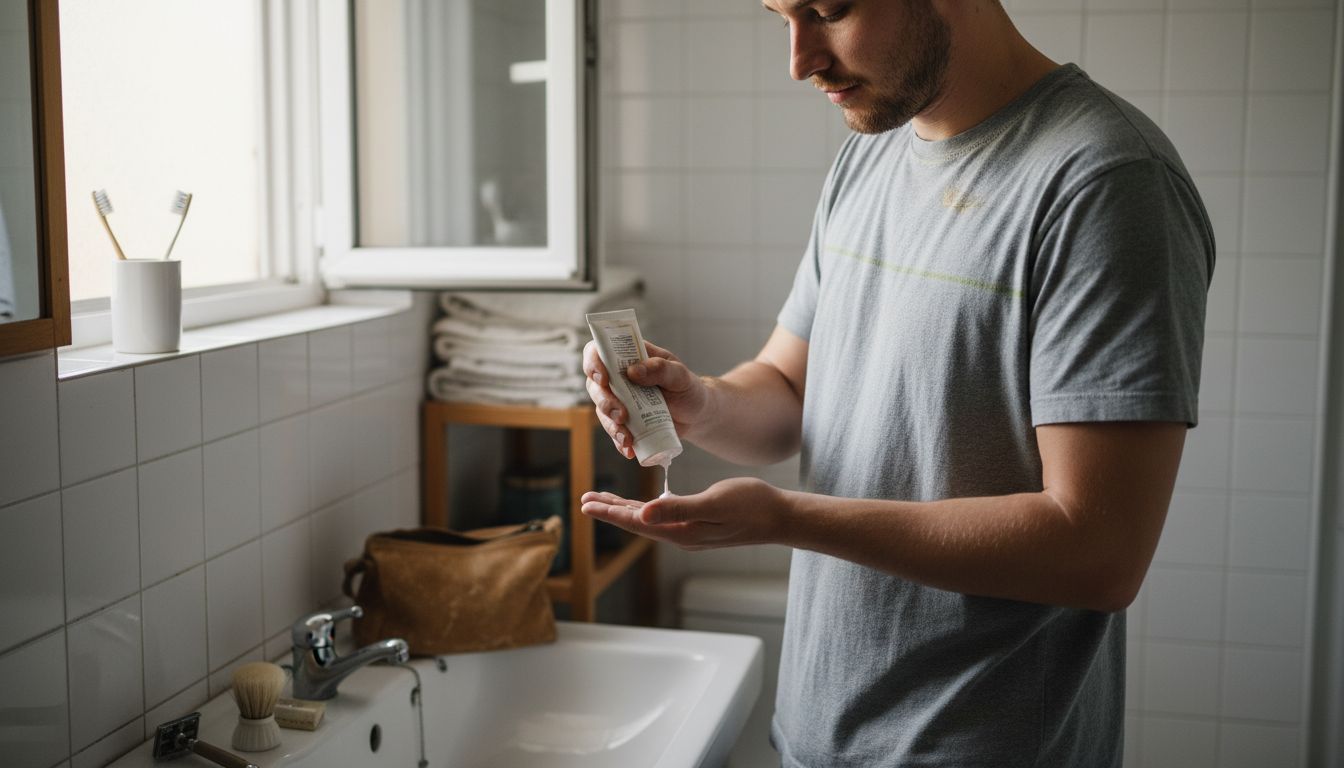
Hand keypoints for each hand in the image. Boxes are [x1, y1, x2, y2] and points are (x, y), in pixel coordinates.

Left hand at [580, 477, 786, 549]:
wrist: (779, 517)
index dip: (610, 513)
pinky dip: (645, 508)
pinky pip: (663, 516)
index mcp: (681, 532)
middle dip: (610, 511)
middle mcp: (681, 535)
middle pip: (637, 523)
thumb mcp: (713, 503)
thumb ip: (677, 508)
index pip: (636, 522)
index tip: (586, 504)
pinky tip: (641, 504)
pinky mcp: (698, 524)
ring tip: (603, 501)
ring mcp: (690, 532)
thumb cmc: (751, 505)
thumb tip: (643, 514)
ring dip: (624, 510)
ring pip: (648, 520)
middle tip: (585, 499)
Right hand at [582, 339, 709, 458]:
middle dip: (604, 401)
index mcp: (630, 358)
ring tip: (626, 437)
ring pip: (601, 411)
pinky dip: (619, 442)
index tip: (603, 378)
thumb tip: (633, 371)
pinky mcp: (625, 422)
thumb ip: (660, 369)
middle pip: (595, 385)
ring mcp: (620, 401)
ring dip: (610, 425)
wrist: (697, 416)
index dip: (594, 362)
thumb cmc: (688, 388)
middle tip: (621, 415)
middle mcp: (619, 378)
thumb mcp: (680, 375)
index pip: (600, 352)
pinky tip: (629, 449)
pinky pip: (614, 431)